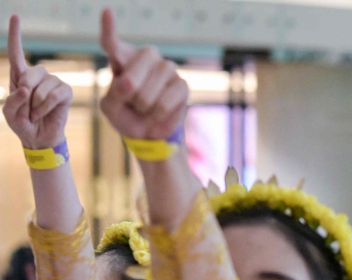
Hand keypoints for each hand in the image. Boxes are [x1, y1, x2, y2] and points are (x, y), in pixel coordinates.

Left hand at [4, 16, 71, 148]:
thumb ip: (13, 100)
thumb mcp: (9, 112)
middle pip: (31, 72)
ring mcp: (53, 83)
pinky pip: (55, 94)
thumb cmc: (22, 123)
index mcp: (19, 77)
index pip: (17, 53)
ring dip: (37, 103)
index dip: (15, 35)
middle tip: (27, 108)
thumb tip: (26, 89)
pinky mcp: (65, 92)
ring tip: (36, 113)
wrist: (39, 138)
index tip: (16, 16)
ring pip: (44, 85)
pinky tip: (45, 112)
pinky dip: (47, 106)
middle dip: (26, 90)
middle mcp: (37, 76)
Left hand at [98, 8, 187, 140]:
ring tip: (143, 108)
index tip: (107, 12)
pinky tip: (157, 113)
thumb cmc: (126, 115)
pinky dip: (159, 111)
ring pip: (155, 81)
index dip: (109, 28)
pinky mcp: (182, 85)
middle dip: (131, 85)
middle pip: (138, 62)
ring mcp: (166, 69)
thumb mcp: (110, 108)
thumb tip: (129, 85)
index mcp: (122, 59)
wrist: (148, 134)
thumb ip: (113, 95)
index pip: (112, 42)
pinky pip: (169, 97)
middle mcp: (145, 59)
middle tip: (128, 99)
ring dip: (144, 102)